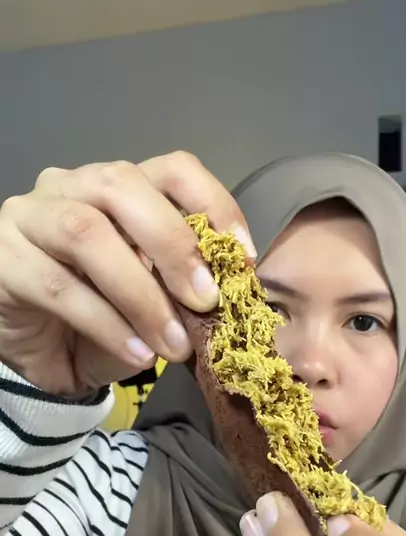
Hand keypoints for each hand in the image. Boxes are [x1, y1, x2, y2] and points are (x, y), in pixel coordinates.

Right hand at [0, 152, 254, 395]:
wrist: (39, 358)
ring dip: (141, 293)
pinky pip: (57, 286)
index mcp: (117, 187)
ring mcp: (28, 217)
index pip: (171, 168)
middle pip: (123, 186)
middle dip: (174, 245)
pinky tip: (138, 354)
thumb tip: (228, 292)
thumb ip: (181, 287)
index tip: (243, 259)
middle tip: (207, 302)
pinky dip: (106, 323)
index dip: (213, 204)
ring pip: (86, 233)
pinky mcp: (2, 259)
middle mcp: (69, 186)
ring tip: (174, 345)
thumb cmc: (101, 321)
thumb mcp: (153, 302)